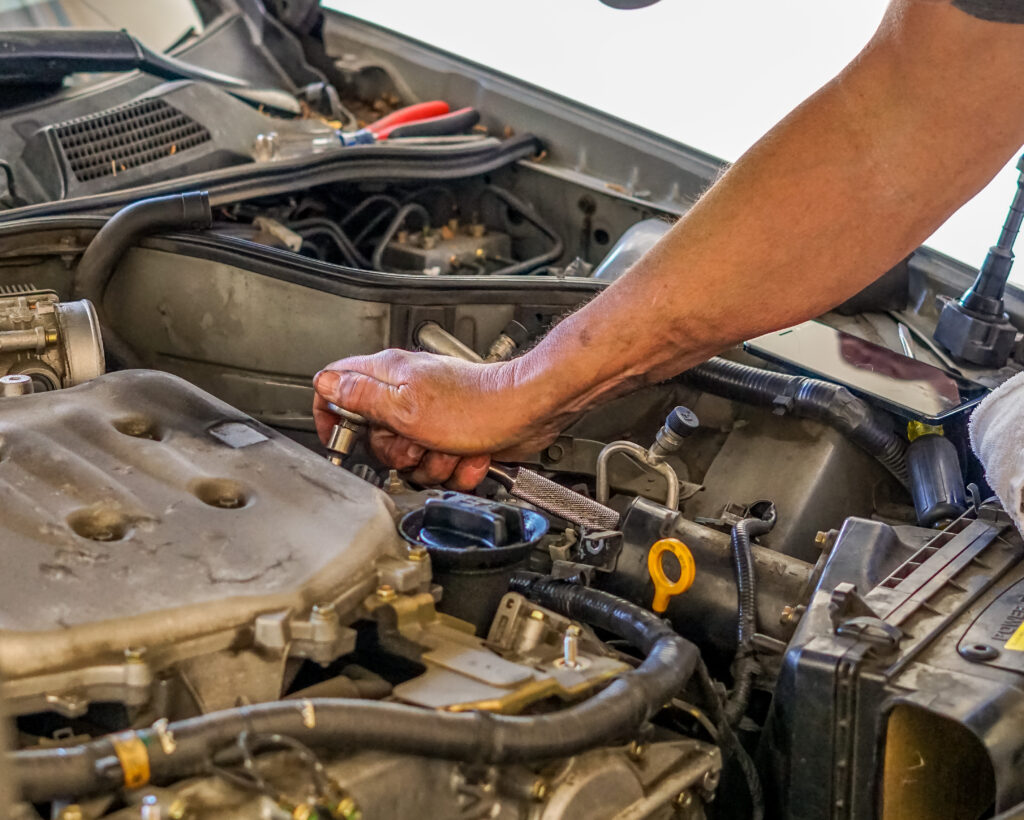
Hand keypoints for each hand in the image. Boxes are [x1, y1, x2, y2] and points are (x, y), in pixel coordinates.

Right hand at [313, 349, 562, 489]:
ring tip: (448, 448)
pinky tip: (467, 455)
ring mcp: (431, 414)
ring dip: (430, 463)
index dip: (332, 415)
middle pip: (374, 436)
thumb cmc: (479, 405)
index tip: (340, 439)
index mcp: (390, 375)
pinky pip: (439, 464)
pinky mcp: (454, 435)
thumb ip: (362, 398)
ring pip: (408, 457)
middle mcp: (408, 392)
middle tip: (413, 444)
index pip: (337, 385)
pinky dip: (455, 466)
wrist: (529, 412)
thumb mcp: (406, 407)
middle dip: (395, 452)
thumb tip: (326, 385)